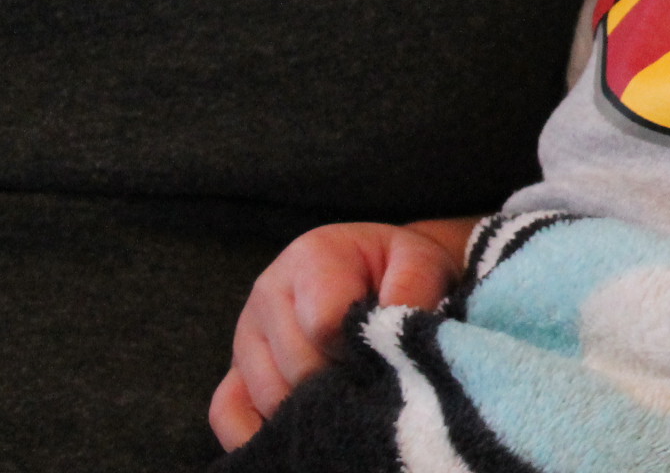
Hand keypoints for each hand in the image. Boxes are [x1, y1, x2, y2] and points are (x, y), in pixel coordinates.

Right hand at [208, 220, 468, 450]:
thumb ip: (415, 287)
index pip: (325, 323)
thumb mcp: (422, 261)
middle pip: (297, 366)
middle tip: (371, 380)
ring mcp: (246, 334)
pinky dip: (257, 434)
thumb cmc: (399, 269)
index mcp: (311, 256)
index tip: (384, 351)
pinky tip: (299, 434)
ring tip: (347, 397)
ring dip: (311, 408)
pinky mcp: (235, 371)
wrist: (380, 270)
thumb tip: (397, 337)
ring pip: (268, 395)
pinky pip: (227, 414)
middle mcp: (268, 291)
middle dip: (340, 382)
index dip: (360, 348)